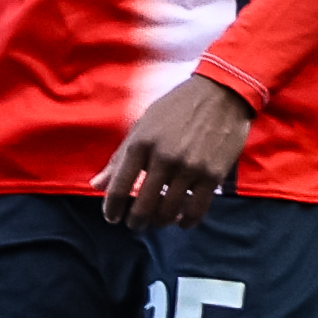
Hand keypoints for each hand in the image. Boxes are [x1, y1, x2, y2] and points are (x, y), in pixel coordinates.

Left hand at [99, 75, 253, 226]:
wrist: (221, 93)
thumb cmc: (176, 108)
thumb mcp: (142, 125)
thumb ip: (120, 158)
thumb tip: (96, 185)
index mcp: (140, 143)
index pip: (119, 187)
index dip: (112, 208)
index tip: (112, 217)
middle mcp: (163, 157)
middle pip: (143, 205)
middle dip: (135, 221)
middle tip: (134, 224)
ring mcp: (189, 168)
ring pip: (168, 211)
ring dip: (159, 221)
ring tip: (157, 220)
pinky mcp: (212, 175)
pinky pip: (196, 210)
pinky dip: (186, 221)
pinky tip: (181, 221)